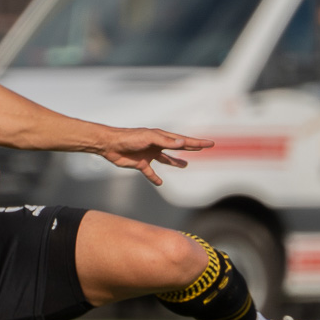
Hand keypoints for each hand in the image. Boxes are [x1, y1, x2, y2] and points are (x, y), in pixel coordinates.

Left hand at [92, 128, 212, 185]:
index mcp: (161, 136)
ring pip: (165, 159)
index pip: (183, 140)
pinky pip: (150, 172)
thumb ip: (165, 141)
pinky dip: (155, 178)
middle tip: (203, 148)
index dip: (197, 142)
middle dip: (190, 148)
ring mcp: (149, 154)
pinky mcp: (140, 164)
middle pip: (177, 147)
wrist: (110, 145)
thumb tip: (182, 143)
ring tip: (185, 165)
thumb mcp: (149, 138)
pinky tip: (159, 183)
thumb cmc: (129, 138)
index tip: (210, 144)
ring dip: (175, 162)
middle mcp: (157, 144)